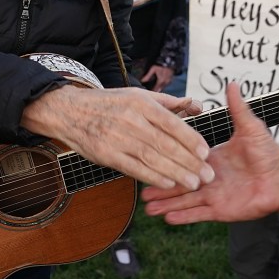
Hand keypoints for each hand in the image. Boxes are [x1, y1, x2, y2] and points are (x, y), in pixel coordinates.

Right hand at [21, 84, 212, 189]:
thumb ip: (168, 103)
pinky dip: (152, 177)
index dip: (191, 139)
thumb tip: (197, 105)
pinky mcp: (107, 154)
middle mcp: (131, 120)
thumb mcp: (137, 95)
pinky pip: (133, 168)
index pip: (172, 123)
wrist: (70, 111)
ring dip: (175, 173)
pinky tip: (168, 183)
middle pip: (165, 144)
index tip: (206, 153)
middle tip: (207, 175)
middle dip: (189, 162)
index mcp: (141, 103)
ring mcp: (117, 138)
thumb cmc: (109, 103)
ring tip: (193, 183)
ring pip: (152, 158)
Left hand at [141, 64, 173, 92]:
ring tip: (154, 88)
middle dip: (155, 91)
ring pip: (163, 88)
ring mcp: (169, 82)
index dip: (152, 91)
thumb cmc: (161, 65)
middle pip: (159, 90)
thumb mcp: (153, 69)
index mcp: (161, 81)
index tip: (148, 92)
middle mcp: (165, 83)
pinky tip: (159, 84)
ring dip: (159, 88)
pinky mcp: (170, 80)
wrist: (169, 62)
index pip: (155, 89)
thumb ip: (148, 76)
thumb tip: (142, 81)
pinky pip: (165, 85)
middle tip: (150, 91)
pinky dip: (162, 85)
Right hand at [143, 82, 278, 222]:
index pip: (184, 158)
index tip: (149, 155)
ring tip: (147, 208)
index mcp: (213, 158)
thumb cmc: (269, 153)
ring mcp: (214, 195)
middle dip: (160, 184)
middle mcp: (210, 177)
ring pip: (185, 200)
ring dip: (166, 203)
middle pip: (180, 181)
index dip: (168, 158)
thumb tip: (232, 83)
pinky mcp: (221, 211)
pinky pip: (198, 215)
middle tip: (141, 188)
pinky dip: (183, 217)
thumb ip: (237, 107)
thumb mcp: (250, 127)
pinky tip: (166, 219)